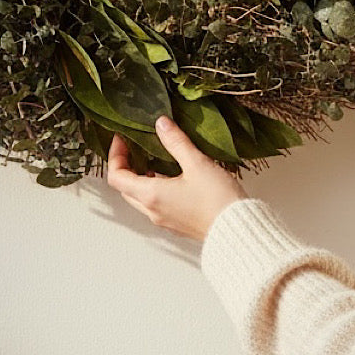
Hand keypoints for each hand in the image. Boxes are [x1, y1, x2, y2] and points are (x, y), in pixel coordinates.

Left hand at [106, 116, 247, 240]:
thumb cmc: (218, 200)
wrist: (239, 230)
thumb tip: (161, 124)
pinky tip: (173, 178)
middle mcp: (153, 211)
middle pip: (125, 189)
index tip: (123, 140)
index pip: (117, 177)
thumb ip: (176, 142)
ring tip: (156, 160)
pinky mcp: (178, 225)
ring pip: (141, 199)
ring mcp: (165, 220)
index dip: (116, 156)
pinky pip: (157, 206)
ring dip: (142, 179)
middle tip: (136, 148)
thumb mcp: (196, 163)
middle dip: (126, 167)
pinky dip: (156, 190)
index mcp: (151, 195)